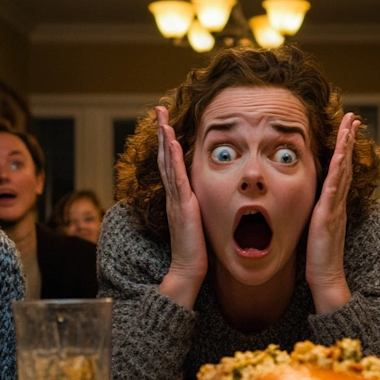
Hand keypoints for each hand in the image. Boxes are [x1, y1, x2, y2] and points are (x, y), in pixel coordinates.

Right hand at [155, 107, 207, 307]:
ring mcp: (176, 198)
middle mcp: (174, 195)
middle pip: (165, 157)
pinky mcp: (181, 204)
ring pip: (167, 162)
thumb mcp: (203, 221)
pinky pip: (175, 175)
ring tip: (161, 117)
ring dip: (164, 138)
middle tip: (159, 110)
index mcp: (180, 198)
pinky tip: (169, 140)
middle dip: (162, 133)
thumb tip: (219, 199)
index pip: (173, 165)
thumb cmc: (198, 250)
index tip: (168, 125)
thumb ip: (204, 208)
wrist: (188, 269)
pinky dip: (171, 156)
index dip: (169, 144)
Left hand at [306, 113, 356, 313]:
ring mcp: (335, 206)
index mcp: (332, 204)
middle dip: (349, 139)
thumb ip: (312, 214)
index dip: (343, 150)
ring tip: (351, 125)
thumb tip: (304, 204)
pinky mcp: (329, 214)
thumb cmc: (317, 257)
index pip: (339, 171)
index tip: (346, 131)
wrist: (326, 276)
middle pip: (345, 163)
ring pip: (343, 169)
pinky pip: (335, 186)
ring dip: (347, 145)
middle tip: (354, 118)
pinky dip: (339, 168)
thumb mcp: (313, 228)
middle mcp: (337, 202)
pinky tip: (340, 153)